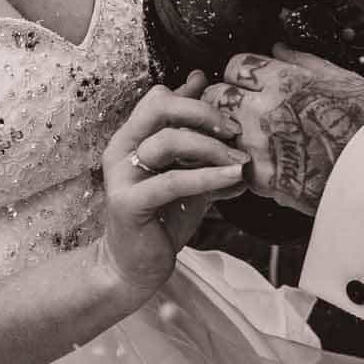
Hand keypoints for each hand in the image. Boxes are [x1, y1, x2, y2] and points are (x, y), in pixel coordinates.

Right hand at [98, 71, 257, 297]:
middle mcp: (122, 150)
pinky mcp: (129, 203)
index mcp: (132, 137)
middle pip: (160, 107)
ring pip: (168, 142)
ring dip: (211, 148)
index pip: (160, 98)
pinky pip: (172, 181)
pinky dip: (207, 177)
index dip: (196, 100)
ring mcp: (122, 175)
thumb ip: (194, 140)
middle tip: (236, 130)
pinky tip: (232, 178)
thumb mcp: (184, 172)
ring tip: (241, 162)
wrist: (137, 265)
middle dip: (204, 114)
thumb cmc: (161, 217)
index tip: (229, 115)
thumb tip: (211, 100)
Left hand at [219, 44, 363, 214]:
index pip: (236, 65)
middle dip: (224, 99)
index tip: (248, 82)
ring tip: (249, 136)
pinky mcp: (261, 176)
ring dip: (229, 131)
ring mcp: (259, 143)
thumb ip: (303, 62)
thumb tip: (279, 49)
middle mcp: (265, 108)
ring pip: (220, 130)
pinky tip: (259, 162)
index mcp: (284, 80)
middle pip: (217, 95)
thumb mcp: (342, 79)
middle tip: (240, 109)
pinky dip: (241, 162)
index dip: (242, 73)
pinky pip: (234, 162)